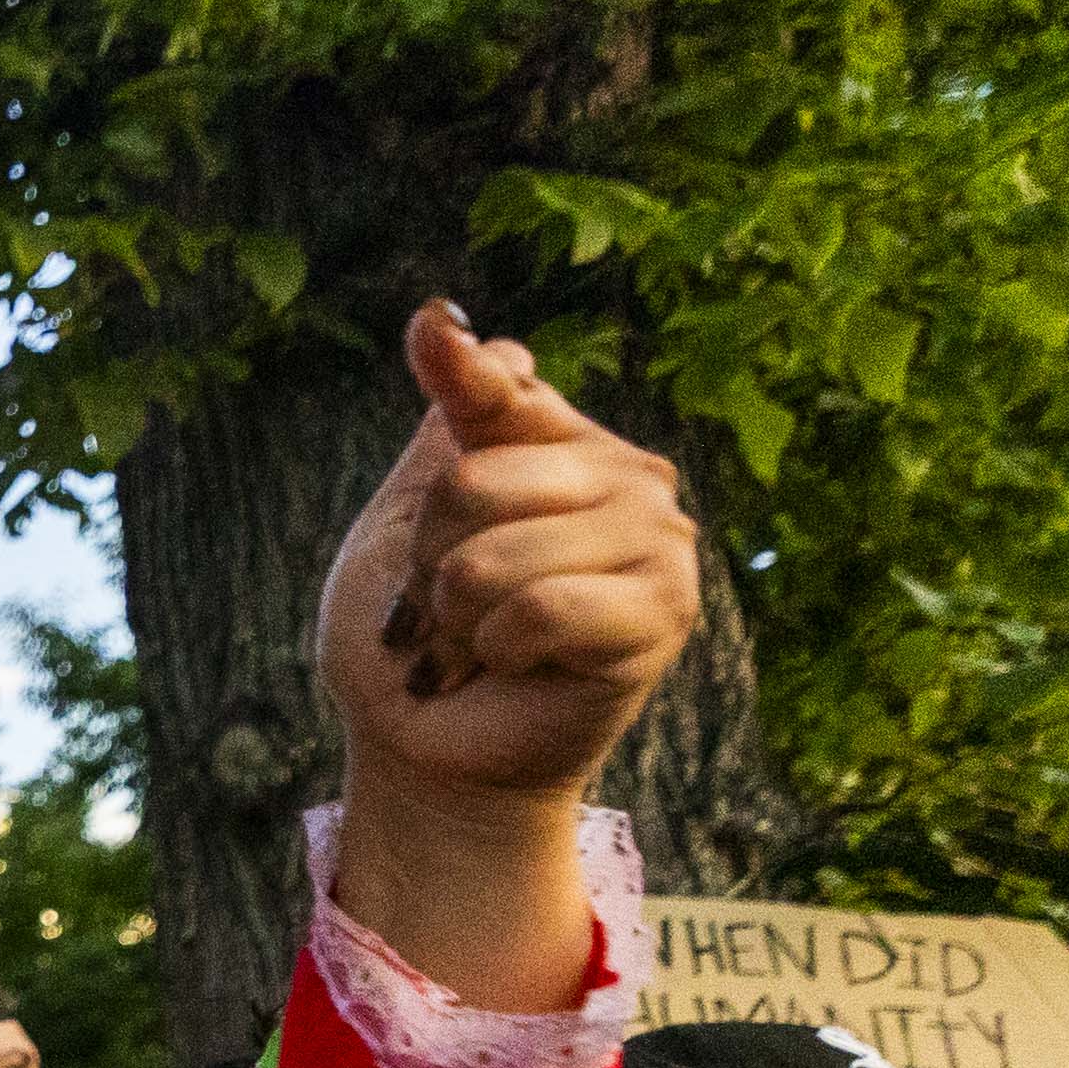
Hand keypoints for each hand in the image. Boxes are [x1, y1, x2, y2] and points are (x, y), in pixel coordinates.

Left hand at [318, 302, 702, 809]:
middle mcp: (623, 475)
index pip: (501, 388)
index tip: (433, 332)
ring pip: (495, 556)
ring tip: (475, 645)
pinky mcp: (664, 611)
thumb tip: (445, 317)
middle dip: (427, 566)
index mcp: (558, 443)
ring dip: (455, 620)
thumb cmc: (410, 640)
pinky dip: (498, 650)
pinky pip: (543, 608)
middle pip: (470, 484)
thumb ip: (444, 426)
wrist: (425, 750)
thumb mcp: (404, 522)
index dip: (459, 370)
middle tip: (445, 609)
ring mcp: (657, 539)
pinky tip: (512, 665)